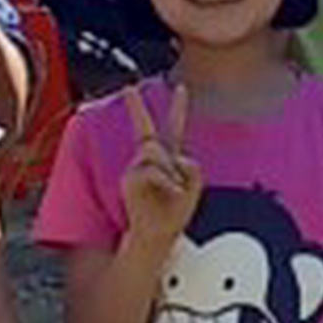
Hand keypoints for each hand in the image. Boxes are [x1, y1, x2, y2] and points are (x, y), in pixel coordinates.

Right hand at [119, 84, 205, 244]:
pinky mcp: (130, 179)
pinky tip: (173, 191)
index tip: (181, 87)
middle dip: (135, 108)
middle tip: (128, 88)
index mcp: (169, 158)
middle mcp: (150, 159)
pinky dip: (166, 180)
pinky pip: (151, 171)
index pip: (174, 128)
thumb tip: (177, 158)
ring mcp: (137, 168)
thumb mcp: (194, 188)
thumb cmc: (175, 212)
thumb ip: (193, 169)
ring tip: (174, 190)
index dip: (178, 107)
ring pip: (155, 153)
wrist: (157, 236)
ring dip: (169, 170)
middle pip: (144, 129)